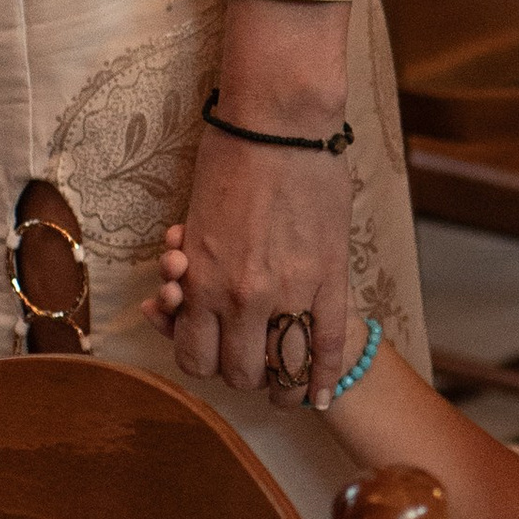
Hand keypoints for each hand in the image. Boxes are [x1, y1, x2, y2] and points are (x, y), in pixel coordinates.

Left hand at [167, 123, 349, 399]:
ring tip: (284, 389)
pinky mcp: (329, 278)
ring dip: (280, 386)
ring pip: (282, 369)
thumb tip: (189, 291)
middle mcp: (240, 297)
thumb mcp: (197, 221)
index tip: (214, 358)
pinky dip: (322, 377)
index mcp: (202, 282)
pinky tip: (319, 394)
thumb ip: (196, 266)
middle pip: (237, 372)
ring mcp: (288, 292)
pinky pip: (328, 344)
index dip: (203, 363)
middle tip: (248, 365)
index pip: (195, 356)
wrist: (278, 123)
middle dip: (240, 374)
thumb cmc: (230, 158)